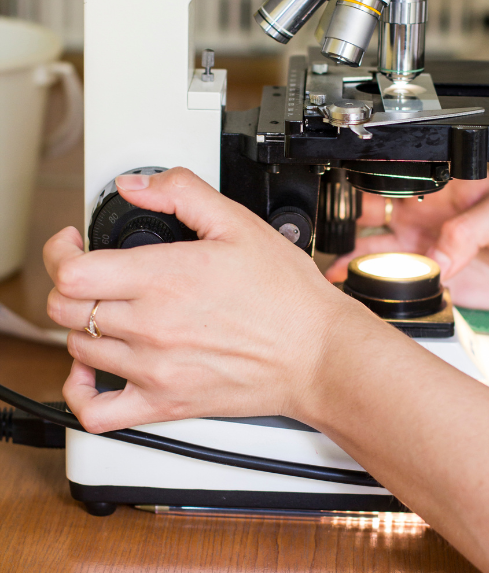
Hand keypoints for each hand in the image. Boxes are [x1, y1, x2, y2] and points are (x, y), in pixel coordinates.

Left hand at [44, 168, 361, 432]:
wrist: (316, 353)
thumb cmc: (286, 295)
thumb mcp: (239, 223)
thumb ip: (181, 193)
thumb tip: (136, 186)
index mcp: (165, 279)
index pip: (73, 272)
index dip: (62, 251)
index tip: (74, 244)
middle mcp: (152, 327)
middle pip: (67, 308)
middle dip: (70, 283)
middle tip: (91, 273)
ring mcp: (154, 370)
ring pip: (77, 348)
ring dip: (85, 324)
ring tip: (110, 312)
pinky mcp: (165, 403)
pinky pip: (96, 412)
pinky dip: (78, 394)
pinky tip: (90, 374)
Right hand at [326, 171, 488, 325]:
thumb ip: (468, 228)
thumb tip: (435, 256)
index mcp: (442, 189)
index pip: (395, 180)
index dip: (369, 186)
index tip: (352, 202)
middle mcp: (428, 217)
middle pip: (373, 215)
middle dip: (349, 223)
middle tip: (338, 237)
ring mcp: (427, 249)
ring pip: (377, 251)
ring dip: (356, 259)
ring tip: (339, 270)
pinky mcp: (433, 281)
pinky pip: (396, 282)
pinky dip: (374, 285)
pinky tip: (359, 287)